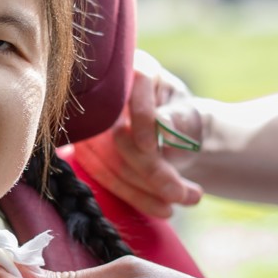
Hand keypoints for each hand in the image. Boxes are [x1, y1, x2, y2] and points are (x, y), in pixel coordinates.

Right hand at [73, 50, 203, 216]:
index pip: (133, 88)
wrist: (175, 138)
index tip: (154, 146)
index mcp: (137, 68)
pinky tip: (163, 208)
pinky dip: (134, 196)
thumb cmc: (184, 120)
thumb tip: (162, 124)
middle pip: (116, 133)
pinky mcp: (87, 150)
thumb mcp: (190, 115)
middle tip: (184, 193)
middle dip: (150, 170)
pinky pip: (103, 176)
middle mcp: (106, 92)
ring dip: (146, 190)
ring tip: (186, 200)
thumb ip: (179, 118)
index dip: (142, 119)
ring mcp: (91, 123)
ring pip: (109, 161)